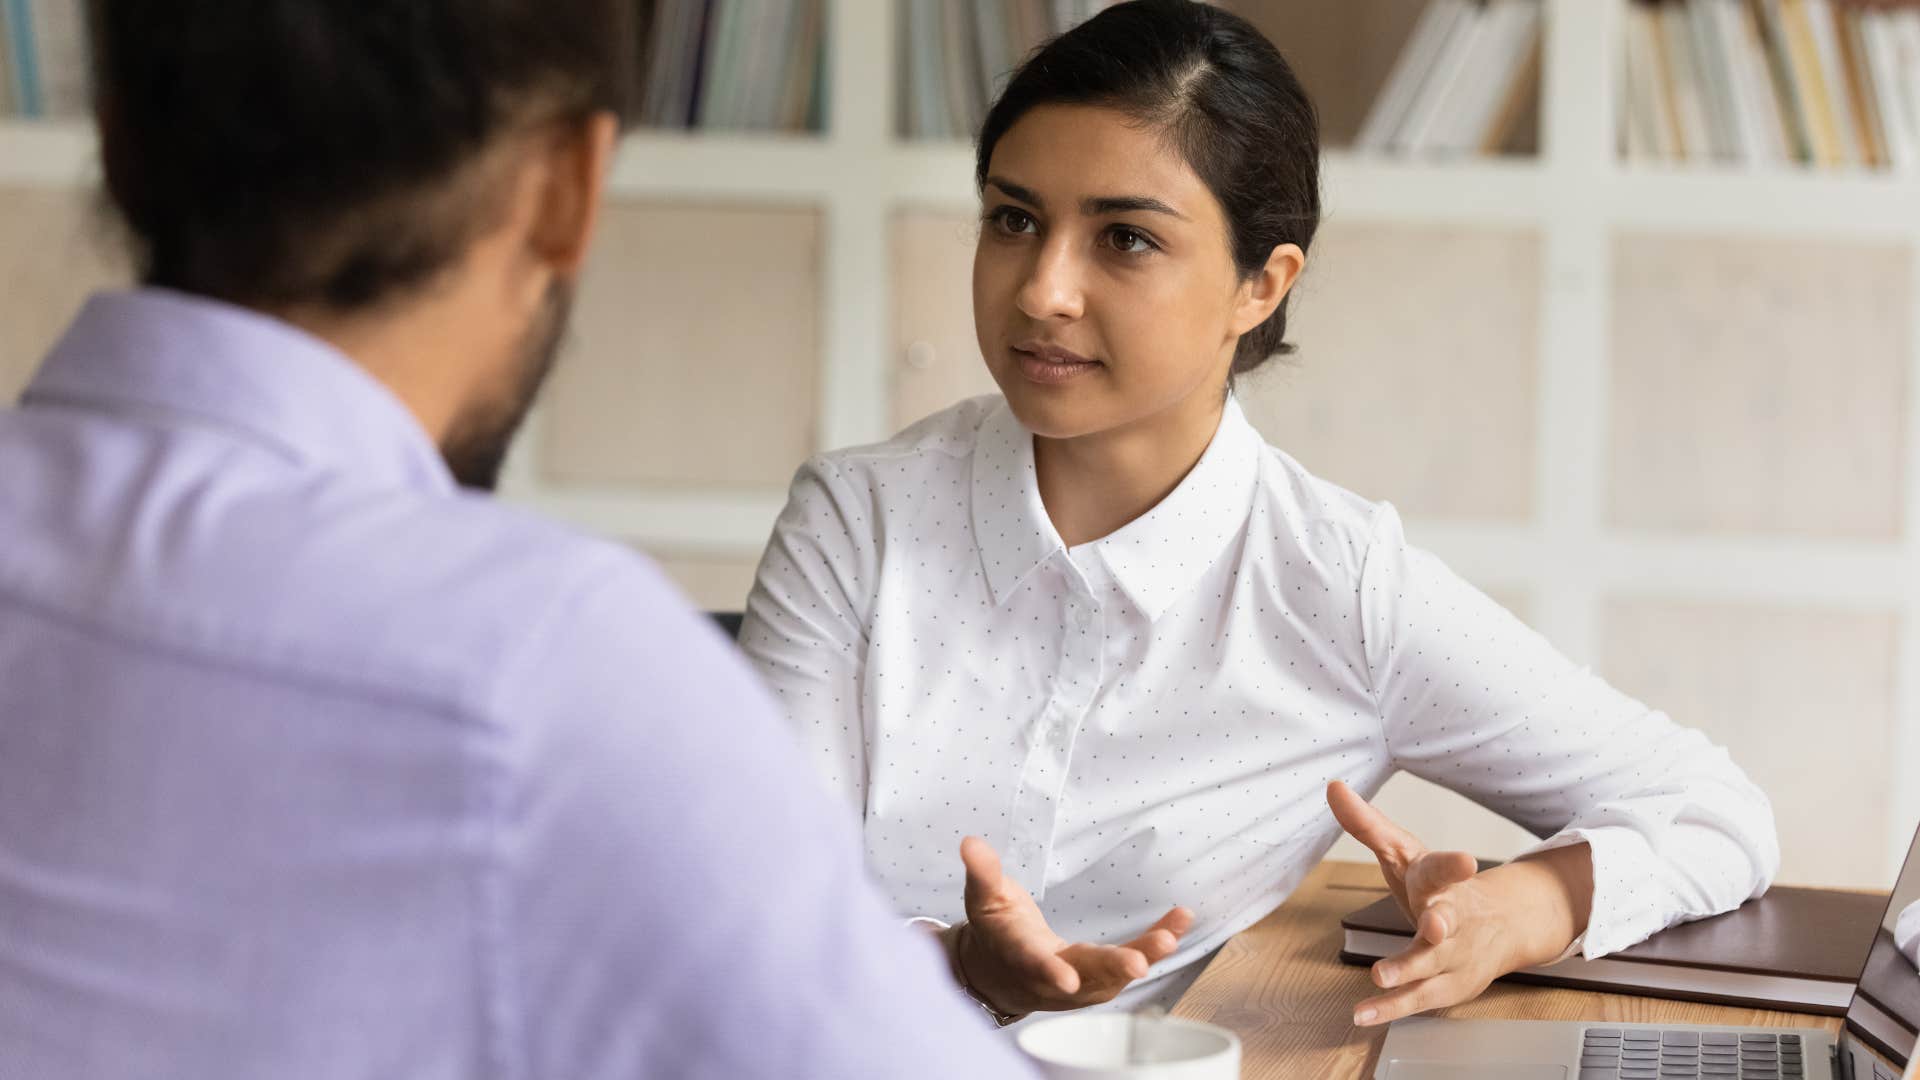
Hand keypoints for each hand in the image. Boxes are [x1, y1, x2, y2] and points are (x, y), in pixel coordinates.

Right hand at [950, 835, 1193, 1016]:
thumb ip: (982, 872)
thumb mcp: (983, 898)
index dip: (1047, 972)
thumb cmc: (995, 931)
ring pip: (1114, 975)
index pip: (1031, 964)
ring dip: (1144, 956)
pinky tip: (1180, 921)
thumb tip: (970, 843)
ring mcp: (1080, 983)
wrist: (1002, 973)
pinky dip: (1156, 943)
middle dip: (1111, 969)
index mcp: (1019, 956)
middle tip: (1139, 965)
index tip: (1065, 979)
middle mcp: (1052, 977)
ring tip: (1169, 937)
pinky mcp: (1102, 978)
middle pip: (1084, 976)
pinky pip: (1133, 961)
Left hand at [1326, 781, 1590, 1026]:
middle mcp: (1450, 917)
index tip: (1466, 860)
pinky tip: (1363, 1014)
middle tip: (1435, 924)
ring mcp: (1452, 953)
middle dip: (1442, 922)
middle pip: (1448, 920)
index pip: (1445, 869)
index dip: (1453, 865)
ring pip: (1432, 964)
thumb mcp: (1403, 851)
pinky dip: (1390, 1007)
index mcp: (1439, 880)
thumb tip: (1333, 787)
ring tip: (1381, 975)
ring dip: (1408, 969)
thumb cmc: (1437, 885)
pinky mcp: (1446, 984)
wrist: (1498, 925)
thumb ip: (1366, 824)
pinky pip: (1417, 998)